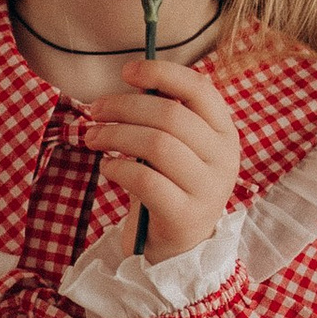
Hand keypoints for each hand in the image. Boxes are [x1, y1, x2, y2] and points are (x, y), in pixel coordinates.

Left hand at [82, 57, 241, 262]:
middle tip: (94, 111)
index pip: (200, 89)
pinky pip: (145, 180)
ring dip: (115, 135)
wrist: (177, 246)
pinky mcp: (185, 216)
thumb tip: (131, 80)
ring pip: (156, 145)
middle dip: (124, 107)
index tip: (126, 71)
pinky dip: (118, 168)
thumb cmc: (170, 185)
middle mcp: (224, 158)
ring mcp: (208, 189)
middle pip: (170, 116)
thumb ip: (164, 116)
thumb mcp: (176, 147)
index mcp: (224, 133)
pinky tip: (107, 167)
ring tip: (93, 138)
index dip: (162, 72)